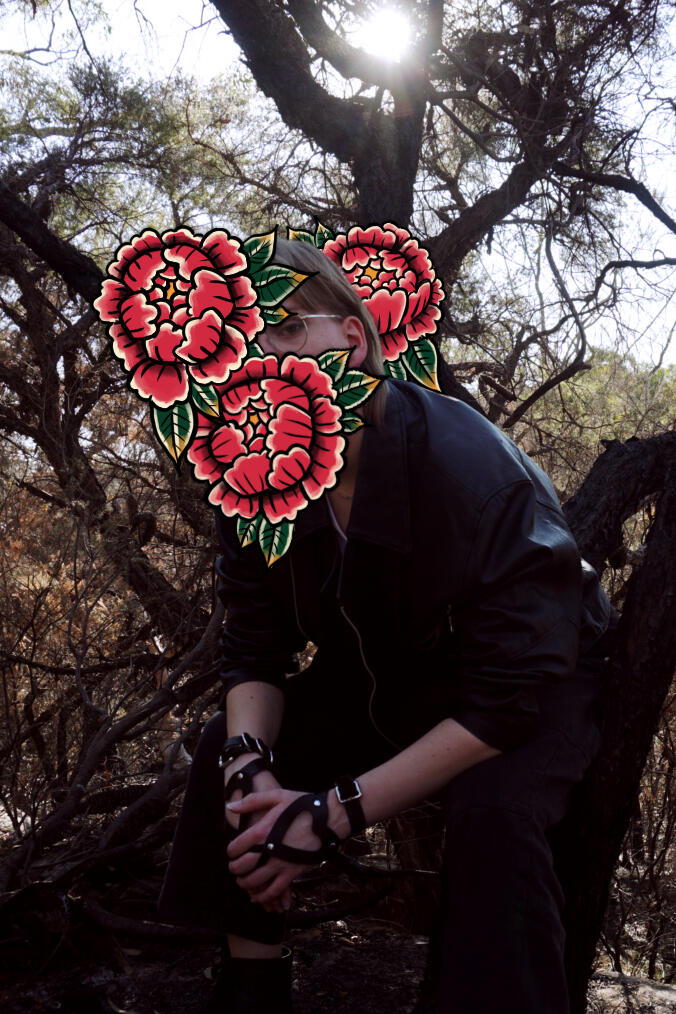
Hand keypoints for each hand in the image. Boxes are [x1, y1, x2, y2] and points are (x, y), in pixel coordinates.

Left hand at [226, 788, 329, 912]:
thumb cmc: (304, 806)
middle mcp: (269, 850)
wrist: (329, 819)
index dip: (230, 852)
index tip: (232, 852)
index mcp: (262, 831)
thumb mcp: (278, 796)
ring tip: (243, 882)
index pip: (236, 848)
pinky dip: (263, 897)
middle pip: (242, 867)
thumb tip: (231, 807)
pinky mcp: (293, 873)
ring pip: (255, 882)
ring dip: (245, 884)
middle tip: (234, 868)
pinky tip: (258, 896)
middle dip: (235, 869)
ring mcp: (281, 864)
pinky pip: (274, 891)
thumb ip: (252, 801)